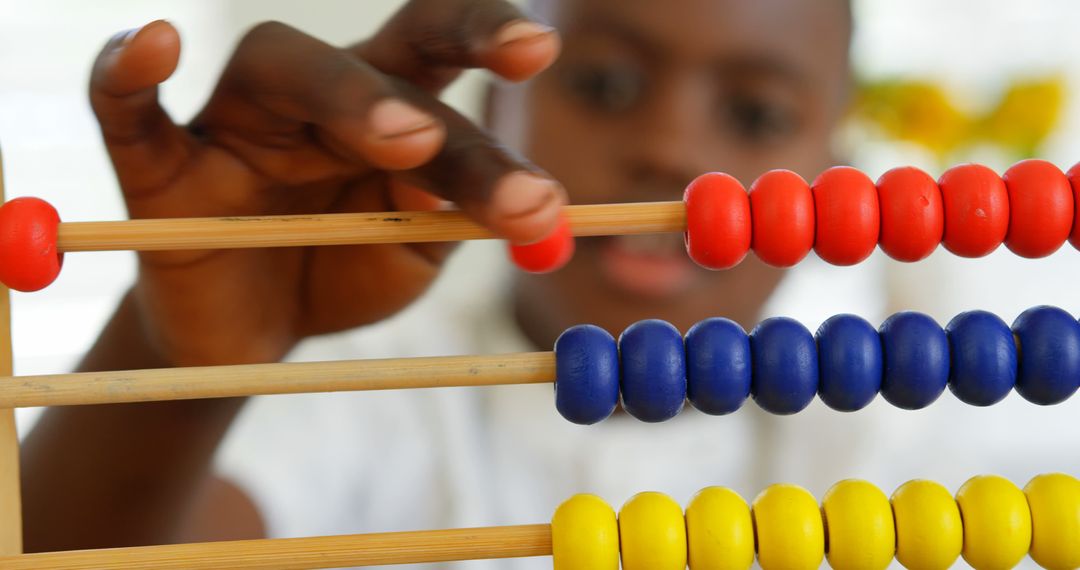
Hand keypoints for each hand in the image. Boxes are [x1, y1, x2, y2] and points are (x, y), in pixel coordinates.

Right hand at [89, 0, 563, 365]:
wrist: (259, 331)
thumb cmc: (345, 271)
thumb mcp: (413, 253)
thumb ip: (446, 218)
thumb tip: (494, 191)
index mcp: (388, 112)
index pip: (437, 52)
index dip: (484, 35)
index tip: (541, 50)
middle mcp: (316, 101)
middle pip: (367, 55)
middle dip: (421, 80)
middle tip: (455, 132)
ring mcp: (236, 125)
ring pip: (276, 68)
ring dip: (343, 95)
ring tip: (410, 142)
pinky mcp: (158, 168)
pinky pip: (127, 110)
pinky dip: (127, 75)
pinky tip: (153, 45)